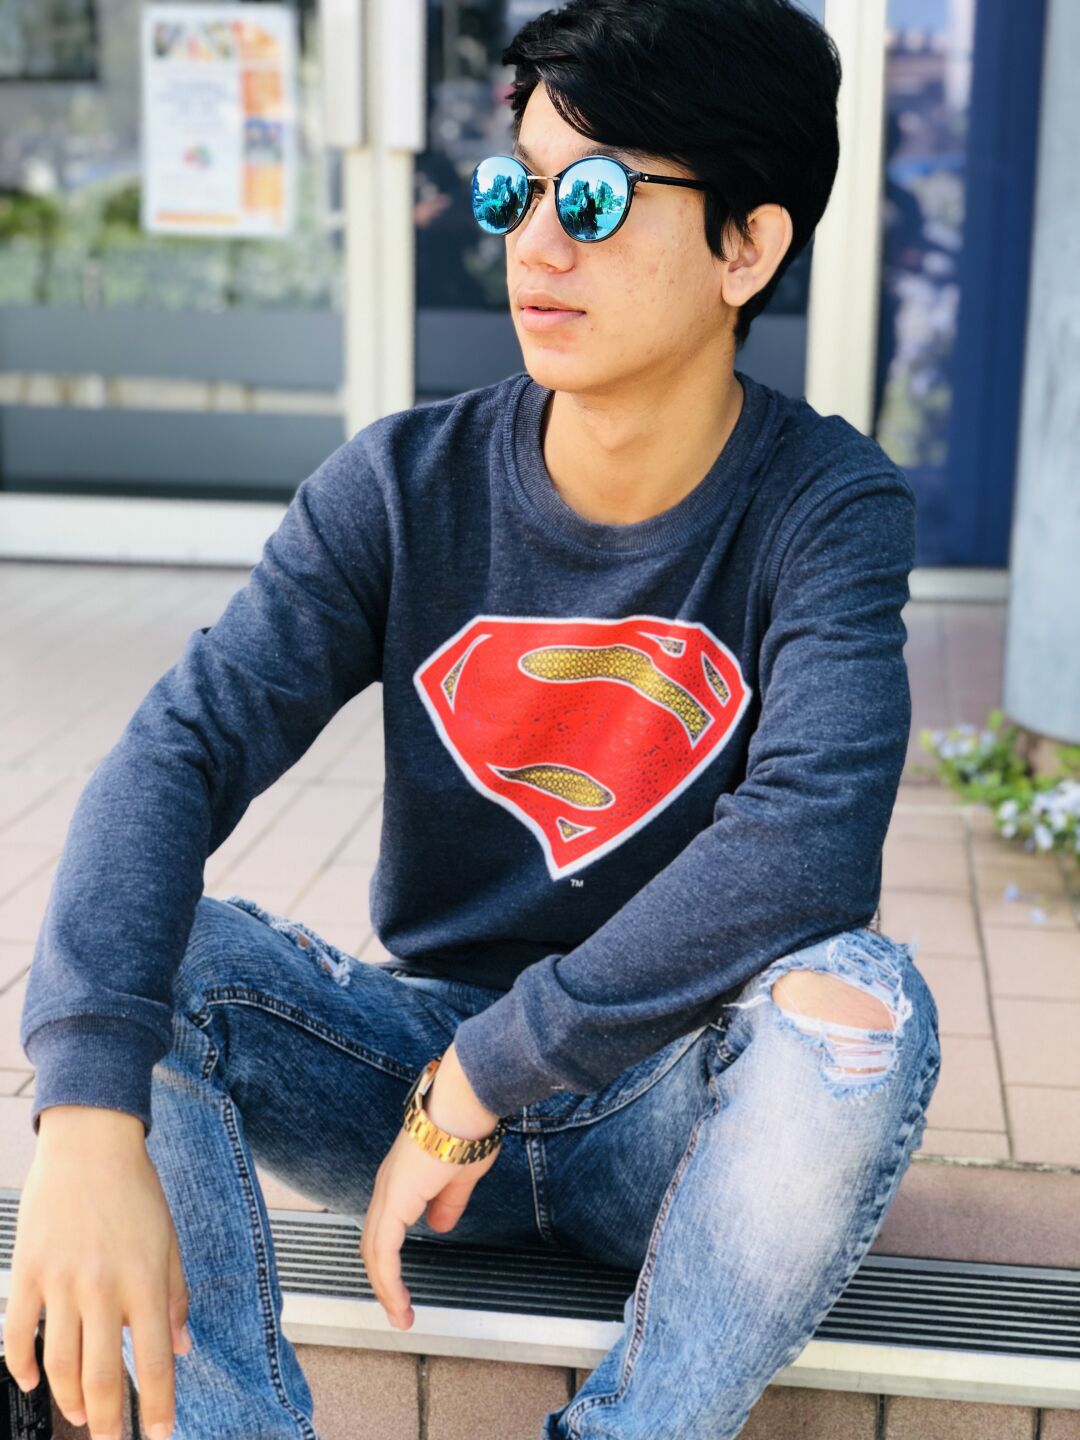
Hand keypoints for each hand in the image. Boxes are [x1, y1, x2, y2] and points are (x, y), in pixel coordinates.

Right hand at [4, 1105, 191, 1439]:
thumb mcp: (168, 1239)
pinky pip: (17, 1334)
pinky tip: (32, 1382)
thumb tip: (181, 1348)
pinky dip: (21, 1366)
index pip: (153, 1361)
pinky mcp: (28, 1273)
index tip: (163, 1433)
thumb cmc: (135, 1190)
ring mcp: (61, 1283)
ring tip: (82, 1415)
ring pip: (59, 1365)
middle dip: (110, 1421)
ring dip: (70, 1400)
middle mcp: (103, 1288)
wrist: (90, 1144)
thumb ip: (175, 1295)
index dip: (159, 1406)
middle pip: (102, 1376)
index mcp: (145, 1280)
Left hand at [359, 1044, 501, 1329]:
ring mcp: (388, 1192)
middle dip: (384, 1281)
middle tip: (398, 1311)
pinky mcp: (394, 1200)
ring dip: (385, 1288)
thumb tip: (439, 1225)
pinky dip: (388, 1280)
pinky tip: (398, 1301)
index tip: (402, 1288)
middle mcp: (388, 1187)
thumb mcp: (460, 1176)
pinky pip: (384, 1251)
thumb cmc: (467, 1128)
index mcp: (402, 1181)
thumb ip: (448, 1202)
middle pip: (374, 1244)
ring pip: (374, 1251)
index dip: (390, 1260)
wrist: (464, 1104)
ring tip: (400, 1316)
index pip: (385, 1229)